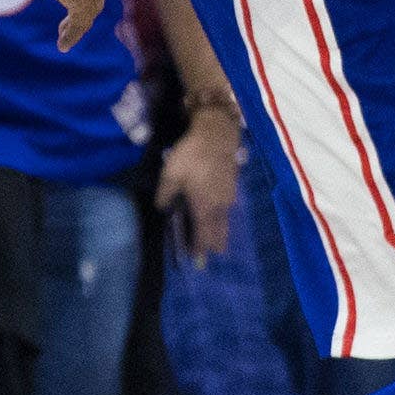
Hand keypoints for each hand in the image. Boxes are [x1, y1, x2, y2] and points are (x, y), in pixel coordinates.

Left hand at [158, 109, 241, 259]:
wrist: (216, 136)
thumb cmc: (191, 156)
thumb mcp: (170, 175)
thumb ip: (165, 195)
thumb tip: (162, 208)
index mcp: (203, 206)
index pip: (202, 234)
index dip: (199, 247)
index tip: (197, 259)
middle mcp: (219, 206)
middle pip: (218, 231)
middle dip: (215, 244)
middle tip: (215, 255)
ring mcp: (228, 196)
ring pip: (225, 220)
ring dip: (222, 232)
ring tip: (221, 242)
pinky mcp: (232, 186)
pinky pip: (228, 209)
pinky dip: (224, 218)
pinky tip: (222, 216)